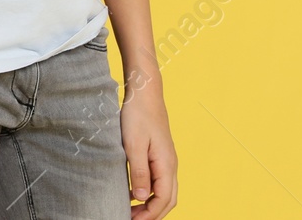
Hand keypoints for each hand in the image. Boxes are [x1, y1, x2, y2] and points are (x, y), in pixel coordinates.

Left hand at [123, 80, 176, 218]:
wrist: (145, 93)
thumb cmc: (138, 116)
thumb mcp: (133, 144)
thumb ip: (139, 172)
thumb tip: (142, 198)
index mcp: (166, 165)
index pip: (163, 200)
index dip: (149, 215)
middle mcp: (171, 165)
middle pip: (167, 200)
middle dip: (152, 214)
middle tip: (130, 219)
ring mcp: (167, 160)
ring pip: (165, 192)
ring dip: (151, 205)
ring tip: (131, 210)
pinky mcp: (160, 155)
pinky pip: (159, 181)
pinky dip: (149, 192)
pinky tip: (133, 193)